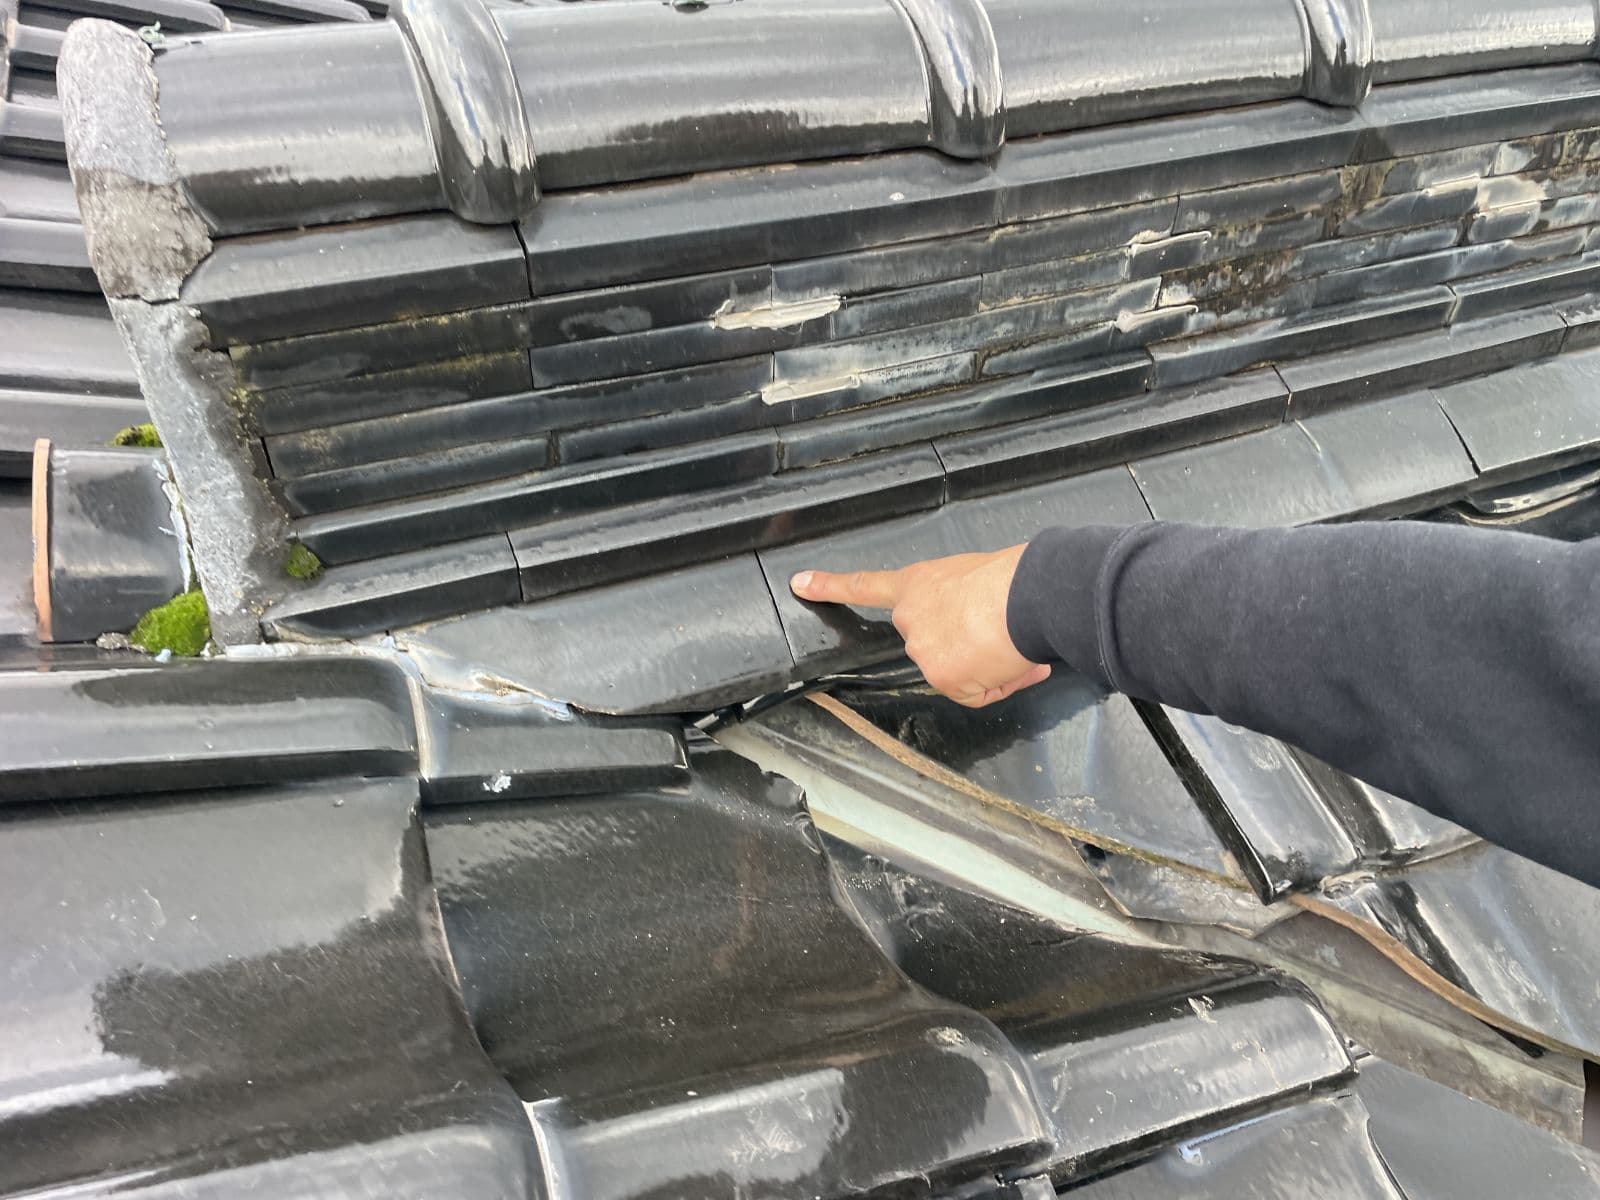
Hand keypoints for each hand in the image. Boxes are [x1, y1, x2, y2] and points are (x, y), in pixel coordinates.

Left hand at [789, 545, 1050, 707]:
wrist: (1026, 597)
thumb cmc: (1014, 578)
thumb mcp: (976, 576)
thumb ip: (962, 602)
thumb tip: (988, 633)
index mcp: (918, 583)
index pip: (866, 585)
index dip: (831, 586)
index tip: (801, 583)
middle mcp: (910, 617)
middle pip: (931, 646)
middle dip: (964, 647)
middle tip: (997, 631)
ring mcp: (922, 649)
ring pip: (958, 673)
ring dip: (987, 664)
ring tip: (1010, 640)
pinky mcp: (942, 677)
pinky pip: (976, 693)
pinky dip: (999, 682)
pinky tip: (1012, 659)